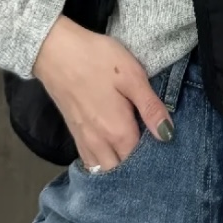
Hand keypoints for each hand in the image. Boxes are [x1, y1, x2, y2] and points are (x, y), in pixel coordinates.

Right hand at [31, 15, 173, 171]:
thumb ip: (150, 107)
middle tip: (150, 152)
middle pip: (122, 172)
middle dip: (136, 169)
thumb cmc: (96, 59)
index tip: (165, 148)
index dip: (156, 158)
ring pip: (104, 170)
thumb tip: (168, 134)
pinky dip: (102, 164)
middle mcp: (100, 144)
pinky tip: (111, 152)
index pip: (142, 161)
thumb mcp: (132, 76)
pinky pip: (90, 162)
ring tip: (133, 153)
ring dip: (119, 168)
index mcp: (118, 132)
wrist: (54, 51)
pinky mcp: (74, 134)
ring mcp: (84, 141)